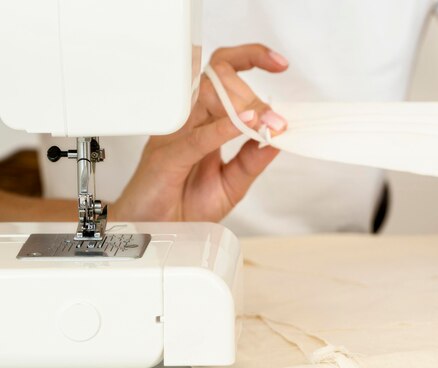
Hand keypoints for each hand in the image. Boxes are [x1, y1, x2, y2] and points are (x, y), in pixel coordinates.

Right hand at [110, 44, 288, 221]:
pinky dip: (224, 128)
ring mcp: (173, 136)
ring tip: (267, 122)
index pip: (223, 74)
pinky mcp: (166, 157)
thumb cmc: (182, 207)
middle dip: (254, 94)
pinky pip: (196, 137)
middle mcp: (186, 122)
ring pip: (206, 96)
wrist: (153, 234)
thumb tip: (278, 138)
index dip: (251, 59)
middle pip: (218, 78)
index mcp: (201, 122)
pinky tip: (246, 124)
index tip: (279, 64)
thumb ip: (252, 159)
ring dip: (243, 105)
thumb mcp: (231, 184)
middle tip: (276, 119)